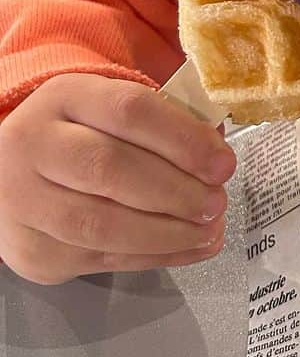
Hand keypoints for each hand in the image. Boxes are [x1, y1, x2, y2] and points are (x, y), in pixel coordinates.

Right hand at [0, 74, 235, 284]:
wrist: (15, 174)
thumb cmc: (86, 137)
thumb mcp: (116, 111)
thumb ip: (166, 124)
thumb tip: (216, 154)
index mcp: (66, 97)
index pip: (129, 111)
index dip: (184, 140)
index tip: (223, 164)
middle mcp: (34, 145)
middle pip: (111, 168)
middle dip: (177, 191)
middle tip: (216, 202)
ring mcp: (24, 201)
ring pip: (101, 224)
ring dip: (168, 233)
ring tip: (209, 229)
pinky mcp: (32, 250)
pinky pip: (100, 258)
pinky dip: (153, 257)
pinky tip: (188, 248)